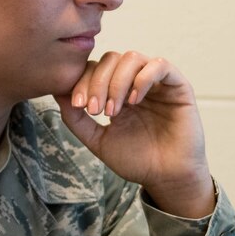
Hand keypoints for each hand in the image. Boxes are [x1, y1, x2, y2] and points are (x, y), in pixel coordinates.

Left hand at [54, 51, 214, 216]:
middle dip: (98, 82)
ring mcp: (157, 82)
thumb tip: (57, 92)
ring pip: (132, 58)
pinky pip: (160, 65)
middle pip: (111, 59)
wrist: (166, 178)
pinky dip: (143, 78)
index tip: (78, 105)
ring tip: (114, 110)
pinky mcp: (178, 85)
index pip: (96, 69)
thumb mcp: (98, 140)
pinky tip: (135, 101)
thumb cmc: (136, 160)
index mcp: (117, 92)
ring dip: (117, 82)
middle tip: (96, 110)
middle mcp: (136, 82)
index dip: (83, 81)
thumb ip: (76, 119)